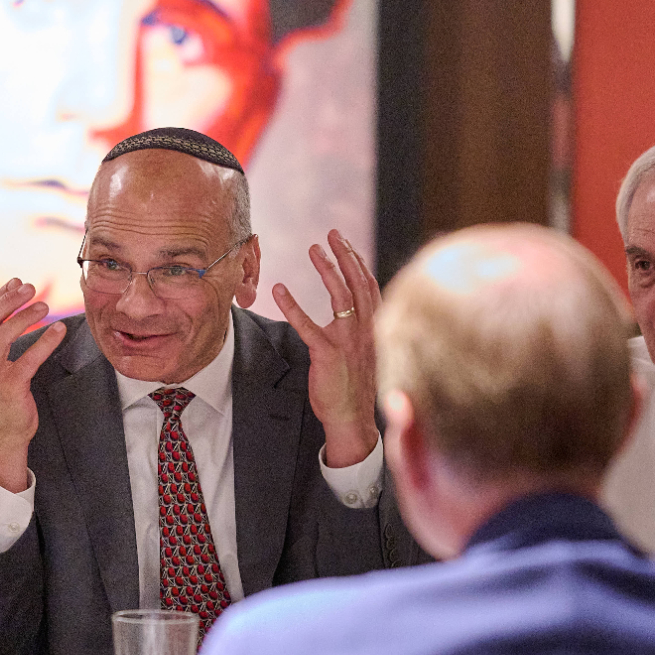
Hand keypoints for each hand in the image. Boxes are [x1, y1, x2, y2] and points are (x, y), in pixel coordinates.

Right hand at [0, 278, 65, 492]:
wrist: (1, 438)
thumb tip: (7, 309)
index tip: (16, 283)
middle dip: (9, 300)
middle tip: (30, 288)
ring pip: (3, 336)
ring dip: (25, 316)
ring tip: (44, 305)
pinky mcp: (9, 387)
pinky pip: (29, 357)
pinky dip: (45, 340)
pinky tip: (58, 329)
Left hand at [272, 230, 379, 467]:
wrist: (353, 420)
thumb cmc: (354, 387)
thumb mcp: (362, 352)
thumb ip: (358, 329)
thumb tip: (350, 311)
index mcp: (374, 328)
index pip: (370, 286)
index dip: (358, 261)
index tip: (344, 243)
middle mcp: (366, 330)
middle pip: (359, 282)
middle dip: (346, 254)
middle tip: (331, 233)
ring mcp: (348, 341)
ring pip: (341, 296)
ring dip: (327, 269)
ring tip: (314, 249)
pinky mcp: (328, 354)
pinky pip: (308, 325)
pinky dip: (293, 305)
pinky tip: (280, 289)